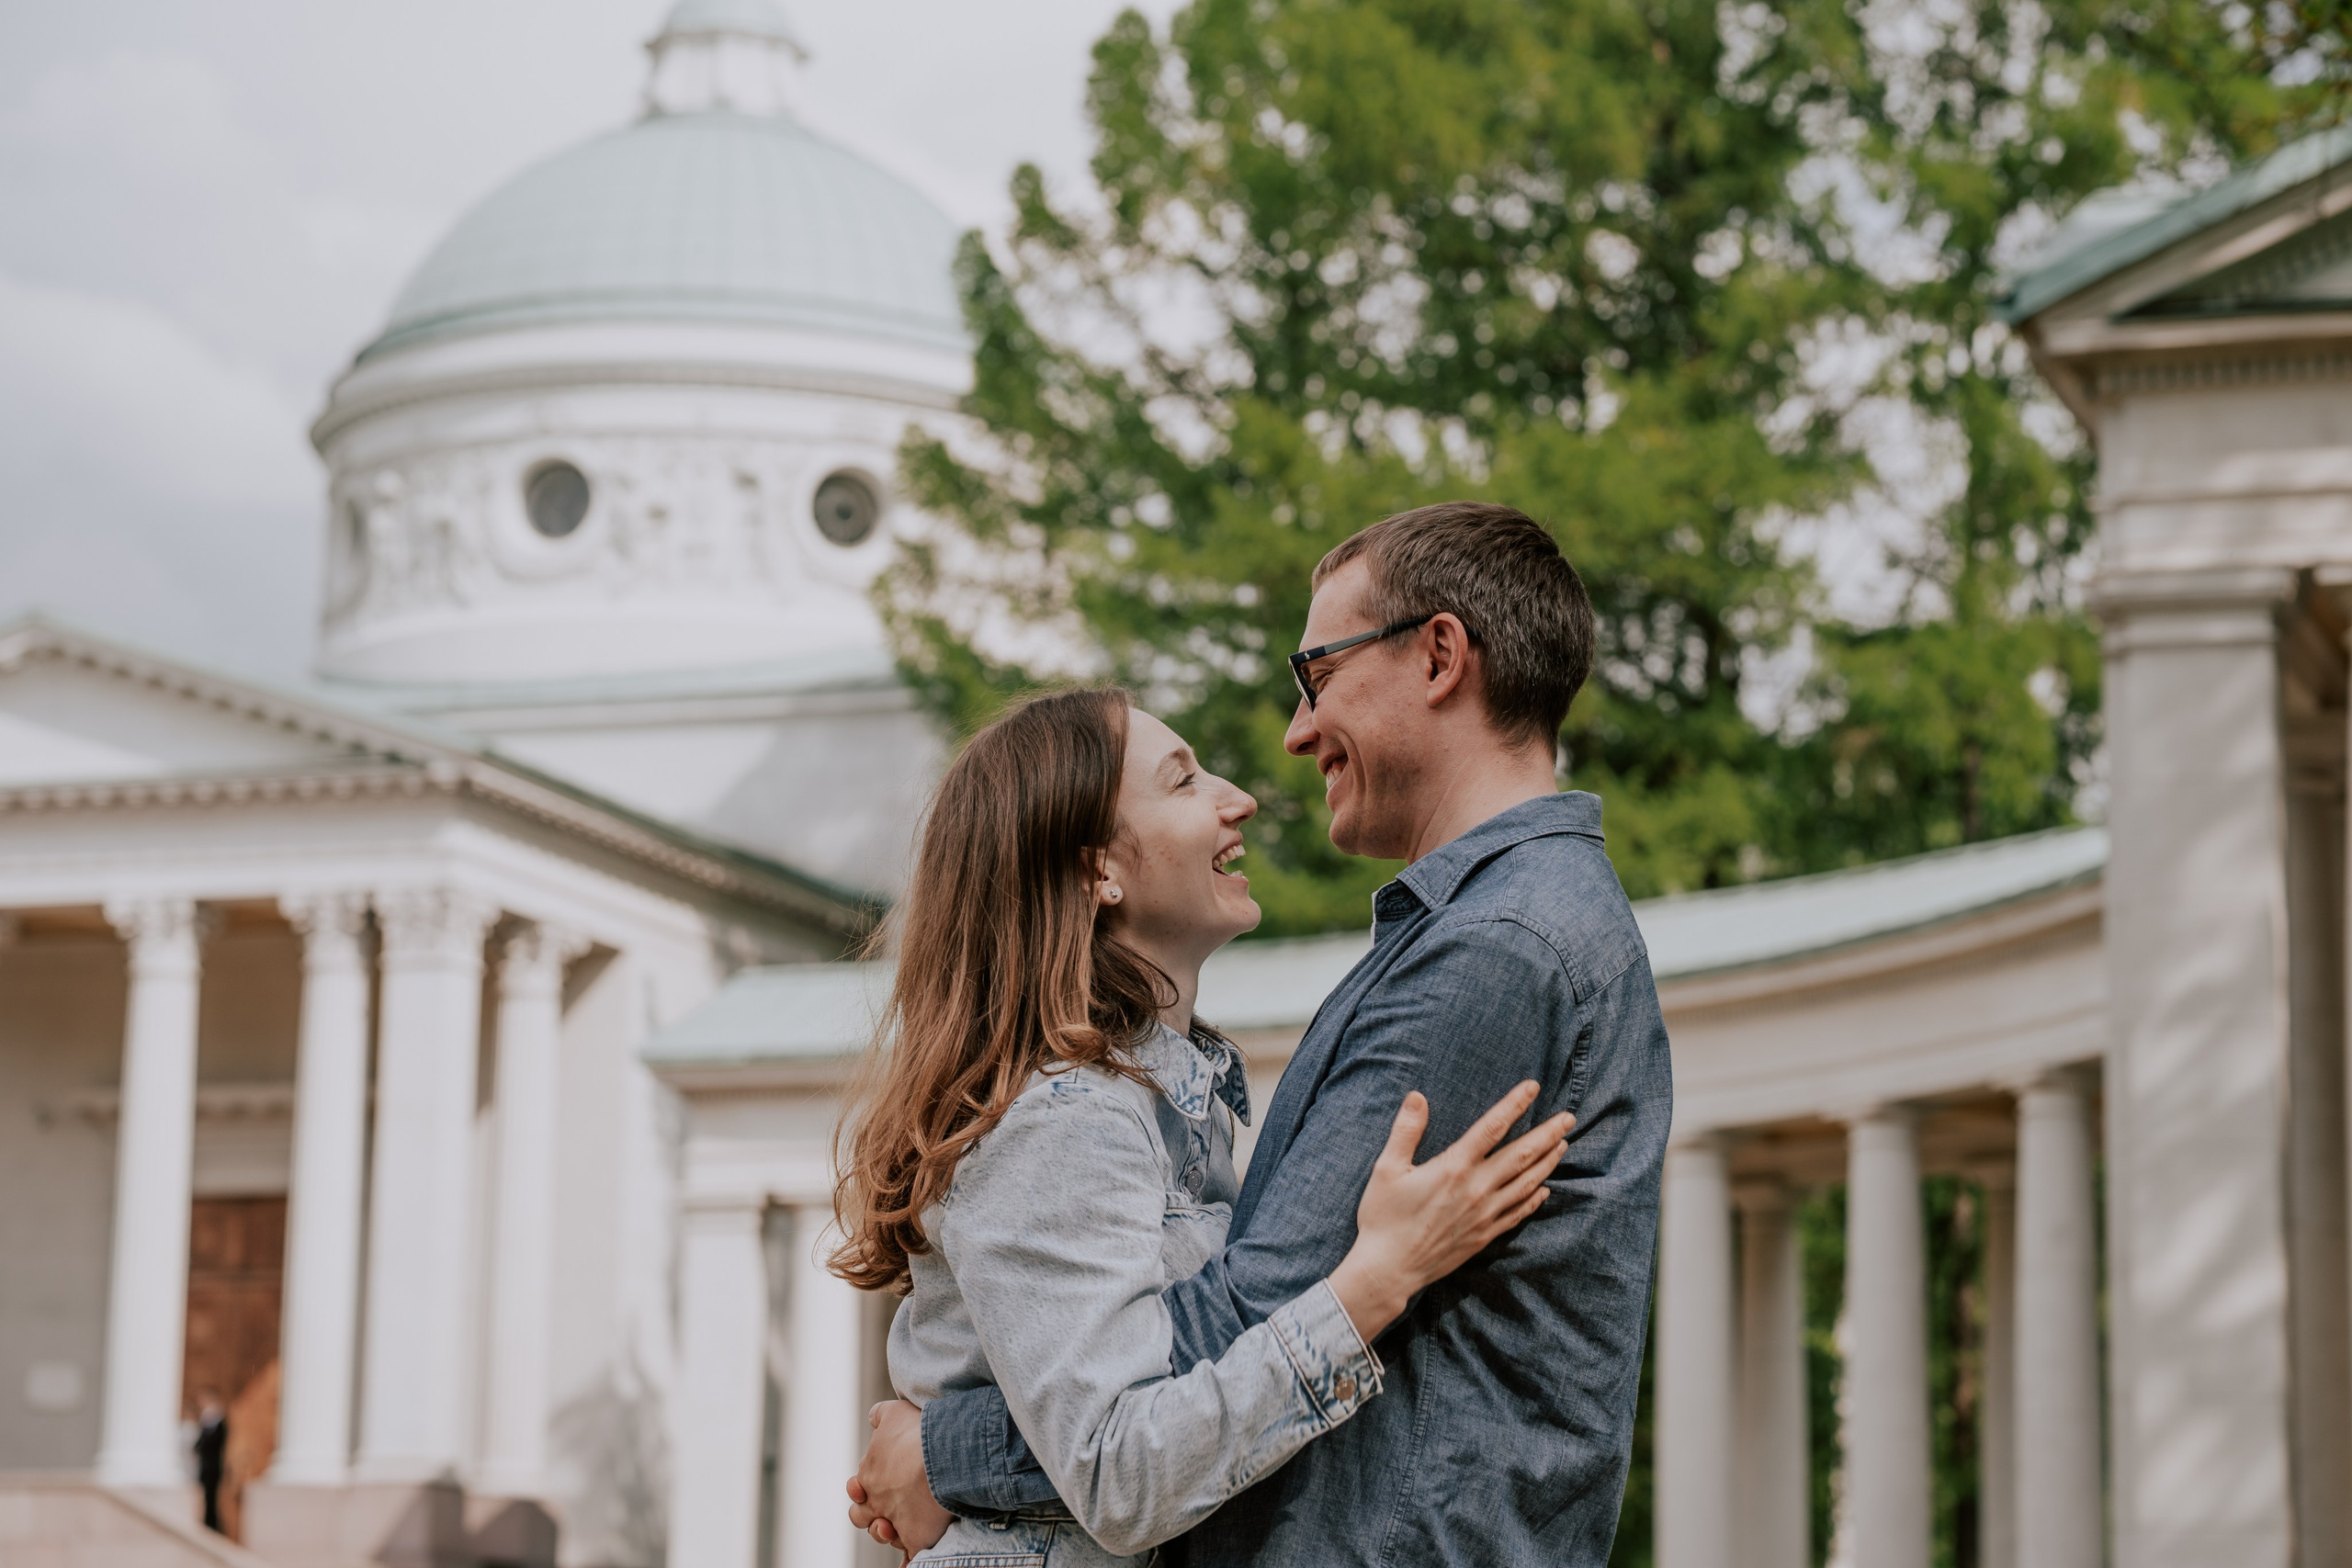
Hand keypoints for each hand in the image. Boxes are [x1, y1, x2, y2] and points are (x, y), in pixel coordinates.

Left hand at [847, 1399, 950, 1557]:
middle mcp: (877, 1502)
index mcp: (868, 1475)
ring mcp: (896, 1521)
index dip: (861, 1489)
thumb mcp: (895, 1413)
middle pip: (862, 1518)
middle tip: (881, 1511)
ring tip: (894, 1528)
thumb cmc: (920, 1430)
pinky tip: (909, 1564)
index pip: (857, 1489)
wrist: (946, 1454)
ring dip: (886, 1534)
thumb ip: (880, 1416)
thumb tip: (873, 1418)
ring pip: (883, 1536)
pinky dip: (909, 1562)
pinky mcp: (916, 1537)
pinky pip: (909, 1556)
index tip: (865, 1487)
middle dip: (869, 1515)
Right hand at [1327, 1081, 1570, 1341]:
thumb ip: (1405, 1131)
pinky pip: (1518, 1213)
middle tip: (1569, 1118)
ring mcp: (1484, 1215)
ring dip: (1547, 1162)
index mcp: (1454, 1167)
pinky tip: (1544, 1189)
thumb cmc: (1383, 1217)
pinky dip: (1534, 1199)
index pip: (1492, 1127)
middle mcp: (1476, 1189)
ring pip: (1526, 1183)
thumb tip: (1417, 1095)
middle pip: (1521, 1155)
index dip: (1514, 1104)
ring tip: (1563, 1145)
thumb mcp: (1387, 1169)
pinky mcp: (1484, 1235)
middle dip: (1548, 1134)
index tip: (1533, 1087)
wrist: (1389, 1268)